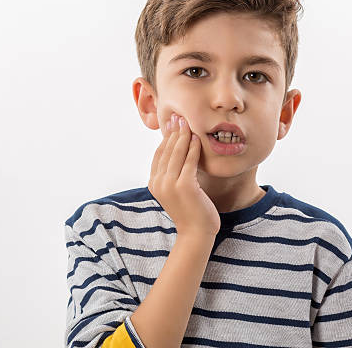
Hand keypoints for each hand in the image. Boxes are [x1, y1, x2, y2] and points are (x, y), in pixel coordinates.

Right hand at [148, 113, 219, 236]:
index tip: (172, 125)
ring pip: (177, 154)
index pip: (159, 155)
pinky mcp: (185, 186)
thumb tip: (177, 154)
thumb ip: (172, 175)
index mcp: (154, 183)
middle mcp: (159, 183)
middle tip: (179, 118)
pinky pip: (190, 162)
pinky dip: (193, 149)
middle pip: (167, 151)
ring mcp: (170, 185)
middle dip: (174, 133)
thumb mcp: (176, 191)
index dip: (166, 138)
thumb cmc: (190, 211)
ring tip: (188, 124)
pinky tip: (197, 139)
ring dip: (183, 137)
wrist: (196, 233)